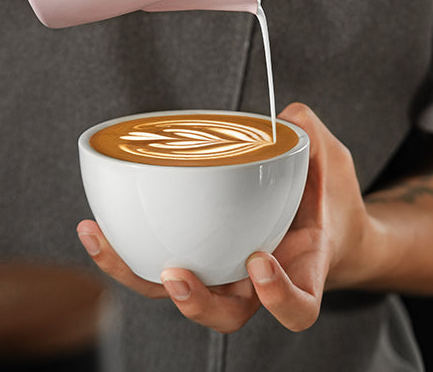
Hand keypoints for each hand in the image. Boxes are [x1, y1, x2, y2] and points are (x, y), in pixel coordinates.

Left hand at [77, 102, 374, 332]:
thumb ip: (312, 137)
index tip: (258, 262)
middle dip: (197, 303)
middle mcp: (261, 284)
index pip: (298, 306)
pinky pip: (163, 264)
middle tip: (176, 273)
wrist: (330, 229)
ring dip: (142, 278)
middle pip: (227, 316)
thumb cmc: (332, 202)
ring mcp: (229, 275)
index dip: (279, 298)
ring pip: (184, 296)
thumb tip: (285, 116)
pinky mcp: (203, 257)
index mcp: (304, 267)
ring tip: (107, 242)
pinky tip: (97, 227)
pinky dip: (128, 254)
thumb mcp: (334, 163)